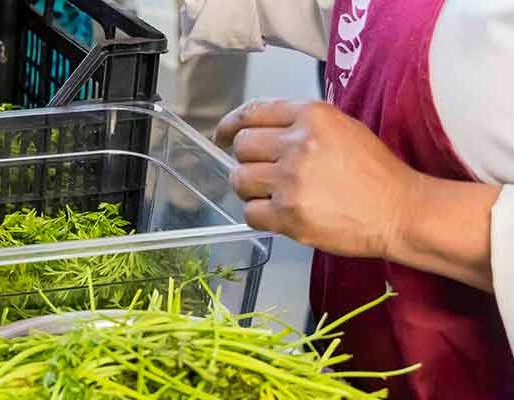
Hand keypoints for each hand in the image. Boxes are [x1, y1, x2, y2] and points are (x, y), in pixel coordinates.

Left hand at [216, 100, 420, 258]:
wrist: (400, 210)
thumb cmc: (375, 172)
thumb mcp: (342, 128)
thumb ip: (300, 124)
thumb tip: (258, 132)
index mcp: (311, 115)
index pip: (252, 112)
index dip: (230, 125)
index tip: (222, 136)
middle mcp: (297, 143)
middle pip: (242, 146)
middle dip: (248, 161)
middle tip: (265, 173)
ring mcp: (291, 180)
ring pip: (240, 179)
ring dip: (251, 189)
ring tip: (276, 195)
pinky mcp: (288, 215)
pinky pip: (250, 213)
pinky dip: (260, 215)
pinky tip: (280, 214)